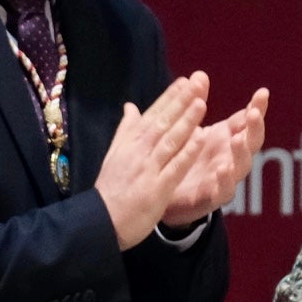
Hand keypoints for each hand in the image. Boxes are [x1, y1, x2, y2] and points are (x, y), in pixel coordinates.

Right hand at [95, 76, 208, 249]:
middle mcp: (139, 151)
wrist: (100, 221)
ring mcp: (148, 168)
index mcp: (130, 143)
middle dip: (181, 101)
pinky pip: (175, 166)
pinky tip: (201, 138)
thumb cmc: (110, 189)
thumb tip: (130, 106)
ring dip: (187, 121)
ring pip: (170, 140)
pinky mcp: (156, 188)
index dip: (170, 97)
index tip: (185, 81)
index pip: (153, 115)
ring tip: (202, 102)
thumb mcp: (114, 154)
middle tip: (199, 82)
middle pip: (163, 122)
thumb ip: (126, 130)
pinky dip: (188, 152)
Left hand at [160, 84, 269, 227]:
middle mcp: (229, 158)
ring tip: (237, 140)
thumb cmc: (181, 157)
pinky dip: (224, 182)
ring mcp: (223, 179)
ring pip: (241, 168)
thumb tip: (199, 75)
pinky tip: (222, 170)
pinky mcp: (210, 198)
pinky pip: (222, 192)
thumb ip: (195, 103)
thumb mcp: (189, 128)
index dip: (257, 108)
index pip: (247, 122)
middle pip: (251, 143)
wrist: (162, 193)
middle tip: (253, 114)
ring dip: (241, 154)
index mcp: (225, 140)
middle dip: (254, 128)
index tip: (262, 93)